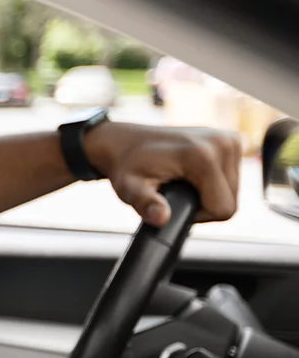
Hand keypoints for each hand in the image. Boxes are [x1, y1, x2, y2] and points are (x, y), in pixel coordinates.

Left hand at [84, 122, 241, 225]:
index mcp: (204, 156)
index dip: (199, 216)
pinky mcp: (231, 138)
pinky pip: (232, 176)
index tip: (174, 204)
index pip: (223, 209)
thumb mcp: (129, 187)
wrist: (123, 141)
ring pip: (233, 190)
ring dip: (210, 194)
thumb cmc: (126, 166)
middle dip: (204, 205)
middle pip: (230, 200)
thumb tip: (161, 218)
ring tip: (182, 183)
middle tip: (175, 193)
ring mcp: (229, 138)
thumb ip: (145, 204)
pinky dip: (214, 181)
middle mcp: (222, 143)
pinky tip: (192, 174)